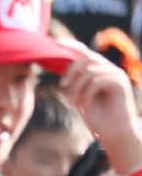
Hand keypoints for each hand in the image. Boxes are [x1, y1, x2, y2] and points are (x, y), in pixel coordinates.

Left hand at [55, 44, 141, 174]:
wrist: (114, 132)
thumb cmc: (97, 117)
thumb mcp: (80, 96)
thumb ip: (74, 82)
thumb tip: (60, 67)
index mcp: (100, 70)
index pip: (85, 53)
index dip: (71, 46)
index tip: (55, 42)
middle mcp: (109, 69)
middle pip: (85, 59)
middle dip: (70, 72)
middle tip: (62, 86)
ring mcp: (116, 75)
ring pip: (88, 71)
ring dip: (76, 88)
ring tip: (74, 103)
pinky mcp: (120, 83)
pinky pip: (96, 81)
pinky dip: (86, 94)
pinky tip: (84, 105)